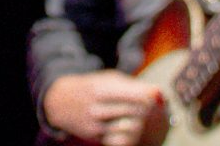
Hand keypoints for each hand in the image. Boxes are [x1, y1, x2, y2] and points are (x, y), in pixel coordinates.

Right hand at [42, 70, 167, 145]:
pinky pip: (120, 140)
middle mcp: (95, 108)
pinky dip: (132, 135)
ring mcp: (95, 125)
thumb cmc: (92, 87)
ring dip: (141, 122)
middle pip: (129, 111)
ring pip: (127, 128)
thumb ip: (130, 86)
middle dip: (147, 107)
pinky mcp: (96, 138)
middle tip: (158, 104)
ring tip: (147, 115)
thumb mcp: (106, 80)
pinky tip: (137, 128)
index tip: (159, 93)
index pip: (125, 93)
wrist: (60, 102)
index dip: (144, 93)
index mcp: (98, 89)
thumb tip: (159, 93)